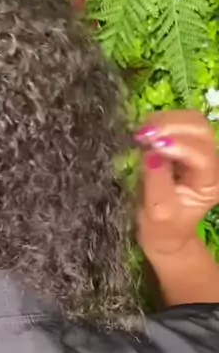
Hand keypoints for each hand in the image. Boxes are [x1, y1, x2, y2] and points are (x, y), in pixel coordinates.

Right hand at [136, 110, 218, 258]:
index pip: (202, 155)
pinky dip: (160, 122)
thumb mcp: (157, 211)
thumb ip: (156, 182)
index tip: (152, 145)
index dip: (179, 145)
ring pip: (191, 120)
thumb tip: (151, 154)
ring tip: (141, 135)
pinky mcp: (186, 144)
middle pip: (200, 128)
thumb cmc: (161, 227)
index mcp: (210, 183)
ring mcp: (200, 151)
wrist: (165, 232)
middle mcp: (212, 163)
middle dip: (171, 125)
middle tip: (142, 136)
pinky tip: (145, 135)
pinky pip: (178, 123)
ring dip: (165, 121)